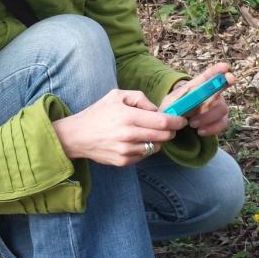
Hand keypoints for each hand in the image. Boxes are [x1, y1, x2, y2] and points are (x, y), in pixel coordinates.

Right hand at [52, 89, 184, 165]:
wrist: (76, 136)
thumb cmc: (98, 113)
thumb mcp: (116, 96)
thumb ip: (140, 98)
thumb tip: (157, 109)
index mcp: (128, 116)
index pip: (163, 122)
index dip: (177, 121)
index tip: (181, 120)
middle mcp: (129, 135)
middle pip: (164, 136)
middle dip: (170, 131)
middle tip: (169, 127)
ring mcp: (126, 150)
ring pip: (156, 147)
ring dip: (157, 140)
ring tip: (146, 132)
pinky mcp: (123, 161)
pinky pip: (144, 155)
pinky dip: (145, 148)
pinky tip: (134, 141)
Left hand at [159, 63, 233, 136]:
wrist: (176, 123)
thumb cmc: (173, 110)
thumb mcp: (169, 104)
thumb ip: (174, 104)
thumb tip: (182, 110)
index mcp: (197, 86)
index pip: (209, 76)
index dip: (217, 71)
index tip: (225, 68)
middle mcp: (211, 93)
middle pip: (219, 92)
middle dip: (211, 104)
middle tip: (195, 115)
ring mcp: (218, 106)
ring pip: (222, 109)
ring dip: (206, 118)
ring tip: (192, 124)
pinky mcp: (220, 120)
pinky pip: (223, 123)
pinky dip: (212, 128)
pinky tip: (200, 131)